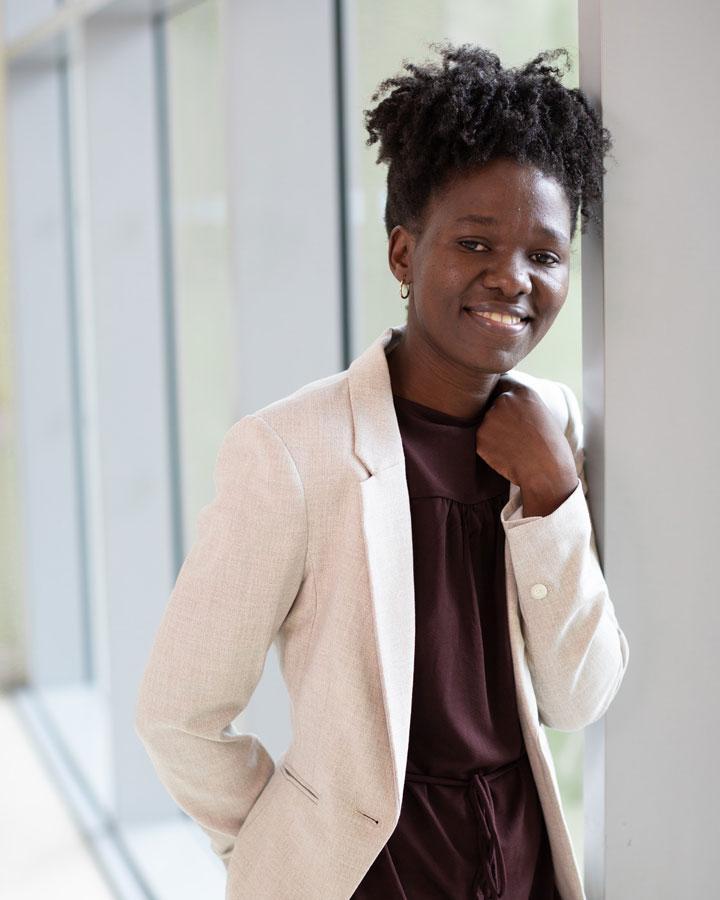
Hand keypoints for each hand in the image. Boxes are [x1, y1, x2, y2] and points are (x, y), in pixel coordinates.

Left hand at [475, 375, 578, 514]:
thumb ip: (520, 403)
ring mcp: (489, 419)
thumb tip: (502, 398)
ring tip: (514, 445)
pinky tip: (507, 454)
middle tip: (515, 433)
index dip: (501, 392)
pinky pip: (482, 440)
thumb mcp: (541, 413)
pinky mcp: (480, 437)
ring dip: (494, 432)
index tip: (502, 401)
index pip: (502, 381)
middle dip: (498, 416)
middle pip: (491, 404)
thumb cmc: (550, 445)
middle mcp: (503, 401)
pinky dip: (490, 448)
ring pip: (486, 423)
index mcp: (522, 391)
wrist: (547, 471)